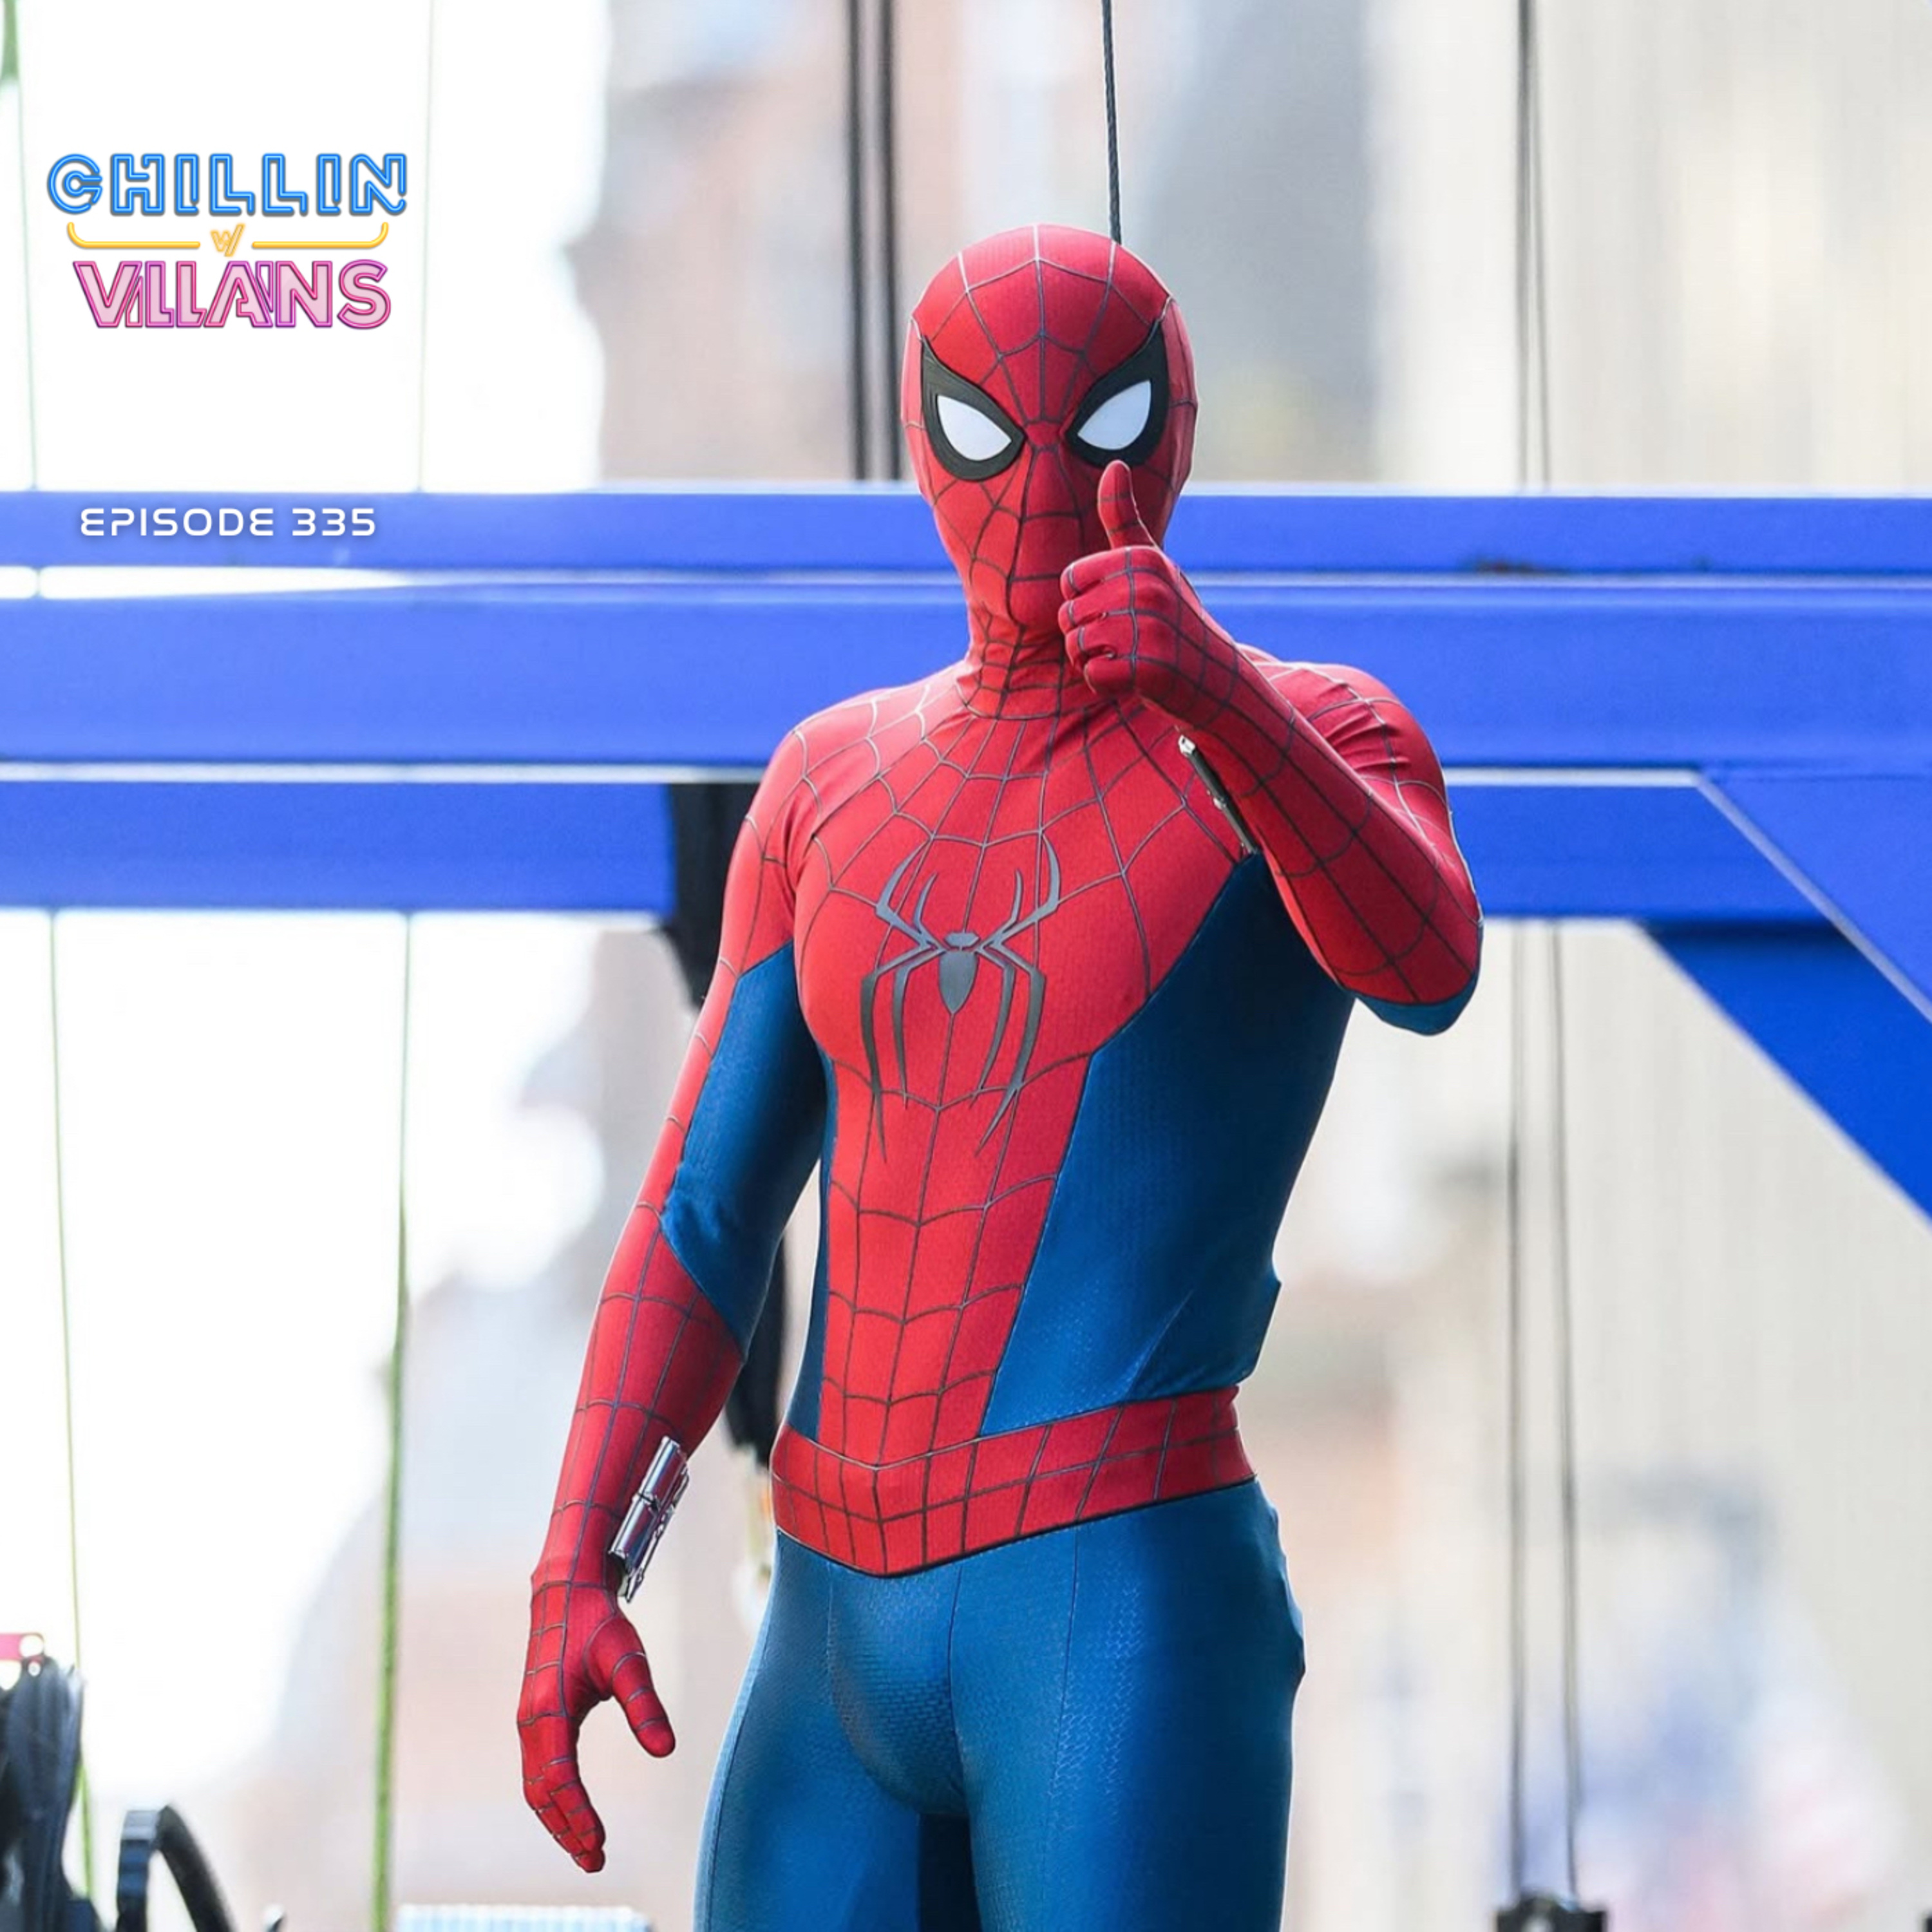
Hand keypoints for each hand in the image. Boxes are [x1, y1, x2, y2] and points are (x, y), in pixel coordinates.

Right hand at [517, 1579, 674, 1871]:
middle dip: (567, 1830)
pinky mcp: (536, 1716)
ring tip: (587, 1846)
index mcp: (548, 1712)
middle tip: (596, 1861)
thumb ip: (644, 1704)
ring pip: (536, 1785)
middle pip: (542, 1793)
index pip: (560, 1781)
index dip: (578, 1816)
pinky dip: (554, 1797)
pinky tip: (574, 1809)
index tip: (599, 1844)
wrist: (566, 1590)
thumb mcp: (628, 1659)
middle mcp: (531, 1721)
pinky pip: (539, 1769)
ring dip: (558, 1818)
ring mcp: (529, 1720)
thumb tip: (665, 1750)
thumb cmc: (598, 1623)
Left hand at [1059, 460, 1238, 724]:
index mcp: (1142, 559)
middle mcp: (1147, 588)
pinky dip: (1106, 684)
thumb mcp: (1153, 564)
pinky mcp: (1149, 668)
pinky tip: (1133, 680)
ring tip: (1130, 658)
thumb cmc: (1174, 618)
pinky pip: (1093, 675)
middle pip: (1069, 615)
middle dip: (1086, 636)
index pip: (1070, 581)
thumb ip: (1125, 519)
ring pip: (1076, 646)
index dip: (1085, 603)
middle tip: (1126, 641)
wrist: (1216, 677)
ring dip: (1094, 660)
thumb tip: (1115, 463)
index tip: (1119, 610)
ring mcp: (1150, 628)